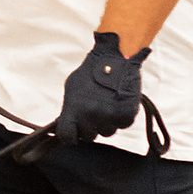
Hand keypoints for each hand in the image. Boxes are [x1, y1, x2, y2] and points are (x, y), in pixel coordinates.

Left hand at [18, 32, 148, 160]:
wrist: (114, 57)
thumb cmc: (90, 72)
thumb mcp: (72, 89)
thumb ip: (69, 109)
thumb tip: (66, 124)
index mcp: (73, 110)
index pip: (67, 137)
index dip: (71, 135)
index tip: (75, 130)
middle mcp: (90, 116)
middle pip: (89, 136)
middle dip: (91, 126)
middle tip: (95, 109)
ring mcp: (108, 117)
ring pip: (107, 132)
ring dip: (107, 122)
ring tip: (107, 103)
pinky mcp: (126, 115)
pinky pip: (122, 125)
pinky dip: (122, 116)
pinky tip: (118, 102)